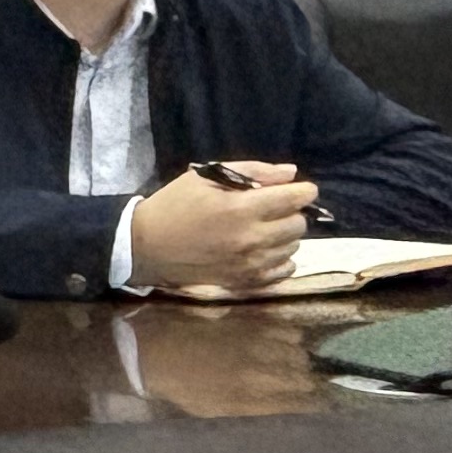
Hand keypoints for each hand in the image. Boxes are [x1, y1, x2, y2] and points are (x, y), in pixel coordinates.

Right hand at [132, 163, 316, 293]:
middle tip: (272, 208)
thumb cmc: (175, 205)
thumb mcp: (204, 177)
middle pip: (299, 224)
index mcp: (241, 209)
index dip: (304, 190)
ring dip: (284, 235)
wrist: (147, 246)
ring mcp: (251, 264)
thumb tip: (290, 173)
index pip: (294, 199)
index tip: (302, 188)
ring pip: (293, 247)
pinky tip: (263, 249)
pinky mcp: (246, 281)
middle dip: (291, 212)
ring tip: (262, 228)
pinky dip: (280, 258)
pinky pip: (283, 270)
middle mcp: (252, 239)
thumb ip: (252, 171)